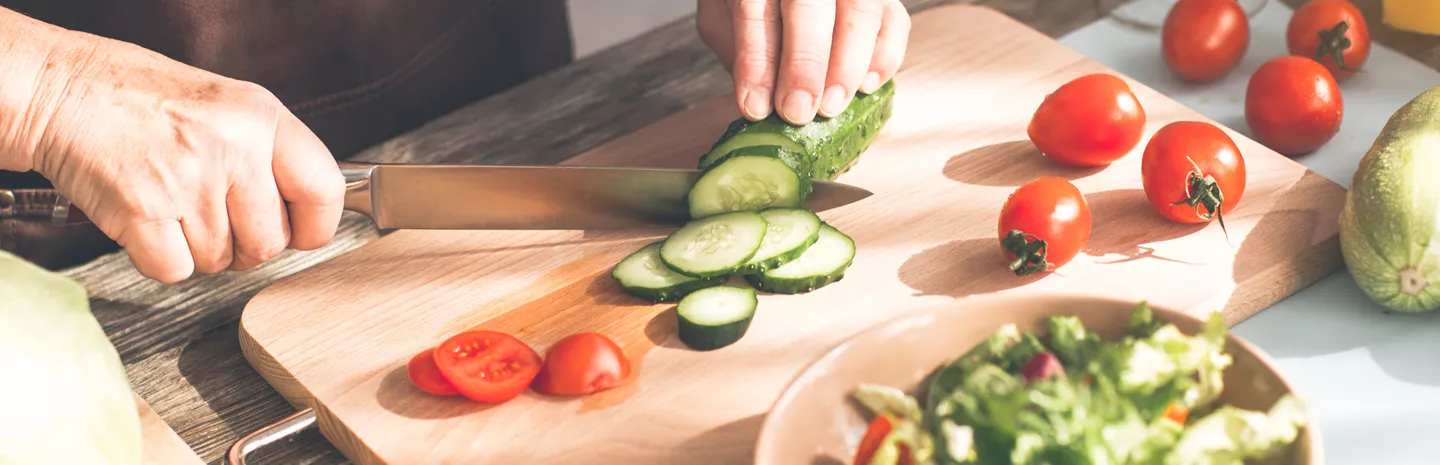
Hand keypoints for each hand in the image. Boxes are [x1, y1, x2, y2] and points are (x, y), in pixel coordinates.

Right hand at [5, 29, 343, 282]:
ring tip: (178, 206)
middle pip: (270, 242)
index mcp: (261, 117)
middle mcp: (231, 148)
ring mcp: (187, 182)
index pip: (323, 189)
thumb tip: (308, 213)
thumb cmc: (146, 100)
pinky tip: (153, 221)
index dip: (315, 225)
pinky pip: (178, 270)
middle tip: (219, 217)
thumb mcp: (230, 106)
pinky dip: (164, 259)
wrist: (65, 93)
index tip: (301, 232)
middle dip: (246, 244)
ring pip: (221, 261)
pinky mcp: (142, 213)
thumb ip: (273, 154)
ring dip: (201, 249)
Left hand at [696, 0, 910, 124]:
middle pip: (809, 6)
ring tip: (830, 108)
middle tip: (798, 112)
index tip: (756, 107)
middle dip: (804, 65)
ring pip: (860, 11)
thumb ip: (736, 48)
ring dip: (847, 66)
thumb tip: (759, 101)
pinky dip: (884, 58)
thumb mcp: (725, 17)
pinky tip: (866, 87)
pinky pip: (894, 23)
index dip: (758, 62)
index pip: (755, 11)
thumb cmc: (754, 4)